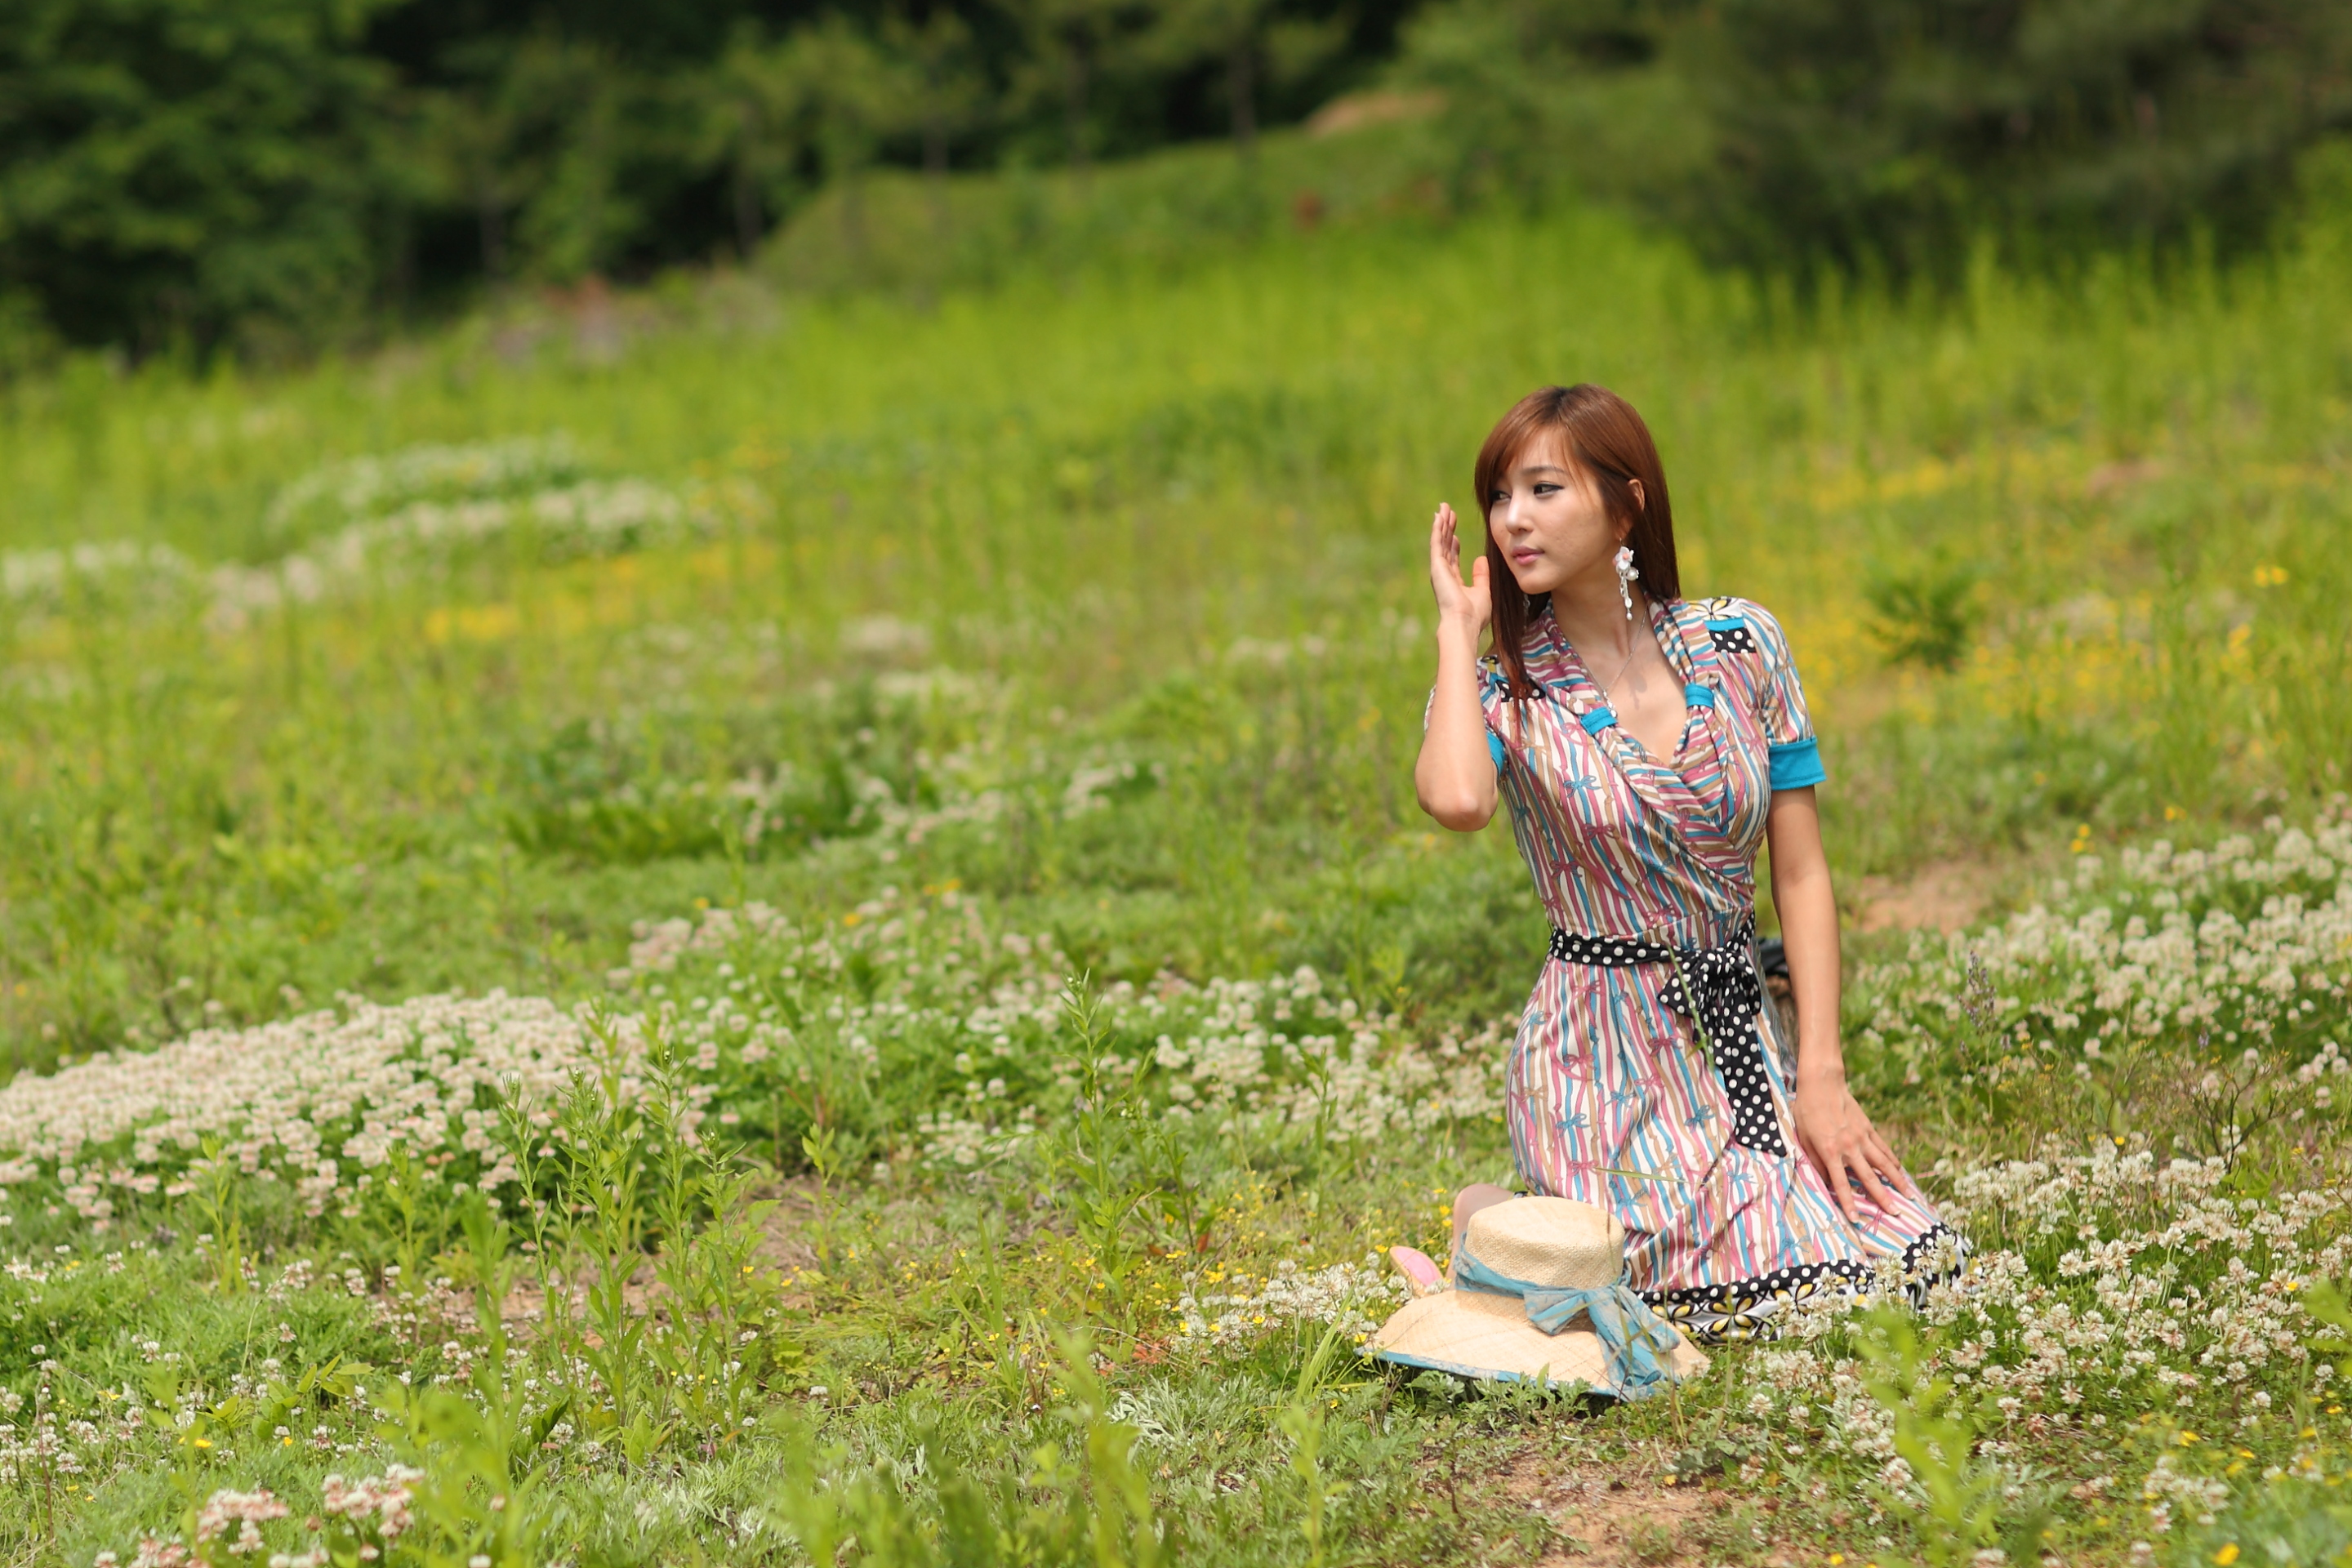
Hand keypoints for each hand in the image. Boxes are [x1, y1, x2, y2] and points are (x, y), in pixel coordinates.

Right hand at [1427, 503, 1490, 636]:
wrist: (1465, 623)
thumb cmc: (1475, 614)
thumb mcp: (1483, 590)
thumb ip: (1481, 575)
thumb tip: (1481, 560)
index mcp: (1453, 581)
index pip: (1452, 557)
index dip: (1452, 542)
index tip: (1453, 530)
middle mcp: (1443, 574)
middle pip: (1444, 545)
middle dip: (1446, 528)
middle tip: (1447, 512)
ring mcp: (1439, 570)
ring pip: (1439, 541)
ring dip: (1441, 524)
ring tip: (1443, 508)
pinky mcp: (1437, 566)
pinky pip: (1437, 543)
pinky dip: (1437, 529)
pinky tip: (1439, 517)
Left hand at [1790, 1074, 1912, 1225]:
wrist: (1823, 1083)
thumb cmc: (1807, 1110)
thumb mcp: (1803, 1136)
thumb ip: (1814, 1160)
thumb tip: (1825, 1180)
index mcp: (1829, 1150)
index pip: (1840, 1183)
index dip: (1848, 1202)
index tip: (1855, 1219)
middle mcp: (1849, 1147)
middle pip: (1868, 1177)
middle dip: (1882, 1197)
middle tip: (1895, 1213)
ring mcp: (1862, 1137)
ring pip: (1883, 1164)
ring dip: (1897, 1181)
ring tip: (1910, 1196)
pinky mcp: (1869, 1128)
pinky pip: (1883, 1148)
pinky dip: (1893, 1161)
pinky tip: (1900, 1172)